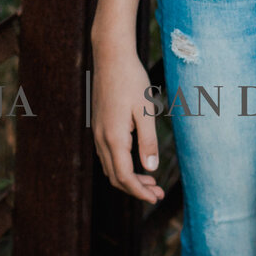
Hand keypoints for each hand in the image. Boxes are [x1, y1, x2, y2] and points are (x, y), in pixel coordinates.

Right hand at [90, 34, 164, 201]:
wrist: (111, 57)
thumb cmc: (132, 81)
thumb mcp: (145, 111)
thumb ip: (148, 142)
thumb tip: (151, 169)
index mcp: (114, 138)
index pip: (125, 177)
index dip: (140, 192)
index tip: (155, 198)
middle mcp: (101, 139)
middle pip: (116, 177)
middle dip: (136, 189)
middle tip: (158, 193)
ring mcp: (97, 132)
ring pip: (110, 167)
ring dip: (129, 178)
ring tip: (151, 181)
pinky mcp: (99, 125)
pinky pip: (107, 156)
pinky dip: (121, 165)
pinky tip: (137, 161)